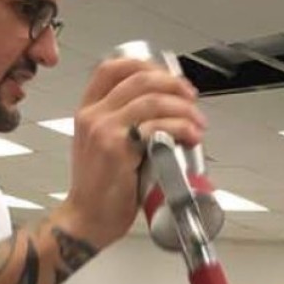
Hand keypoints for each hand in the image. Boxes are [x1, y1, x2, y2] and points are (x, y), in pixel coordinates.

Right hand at [55, 58, 205, 249]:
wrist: (86, 219)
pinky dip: (181, 127)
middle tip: (191, 98)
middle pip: (140, 78)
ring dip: (183, 108)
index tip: (169, 78)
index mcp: (88, 110)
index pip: (113, 67)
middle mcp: (93, 115)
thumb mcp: (102, 145)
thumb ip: (123, 123)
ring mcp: (104, 129)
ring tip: (197, 123)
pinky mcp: (118, 148)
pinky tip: (190, 136)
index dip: (146, 65)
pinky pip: (157, 126)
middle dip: (174, 84)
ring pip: (153, 100)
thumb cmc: (99, 188)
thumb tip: (166, 109)